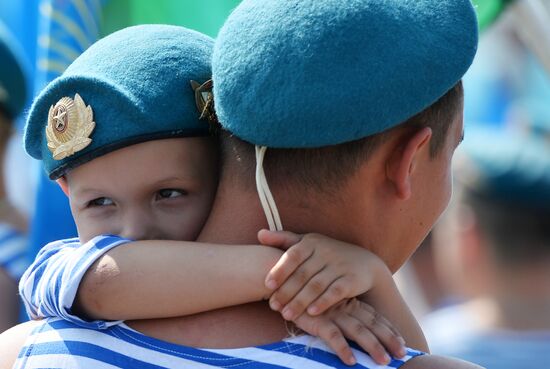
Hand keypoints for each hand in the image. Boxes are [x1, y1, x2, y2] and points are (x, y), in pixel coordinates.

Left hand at [259, 230, 388, 319]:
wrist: (363, 263)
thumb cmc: (326, 254)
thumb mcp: (307, 243)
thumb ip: (283, 239)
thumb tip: (259, 233)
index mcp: (311, 242)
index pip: (293, 255)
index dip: (280, 270)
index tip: (267, 285)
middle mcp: (326, 251)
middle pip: (302, 274)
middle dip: (286, 292)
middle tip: (273, 306)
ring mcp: (339, 265)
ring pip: (316, 285)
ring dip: (300, 301)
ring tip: (287, 315)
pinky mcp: (351, 279)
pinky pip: (335, 292)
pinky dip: (323, 302)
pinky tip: (311, 313)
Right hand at [293, 298, 406, 365]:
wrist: (282, 281)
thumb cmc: (303, 293)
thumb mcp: (325, 302)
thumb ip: (340, 311)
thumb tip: (353, 326)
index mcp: (348, 302)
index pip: (374, 316)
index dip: (389, 329)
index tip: (403, 344)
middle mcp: (344, 307)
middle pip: (372, 324)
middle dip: (389, 339)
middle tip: (403, 354)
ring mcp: (332, 313)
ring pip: (358, 331)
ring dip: (372, 346)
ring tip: (383, 362)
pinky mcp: (317, 319)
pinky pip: (333, 336)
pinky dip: (342, 348)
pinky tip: (350, 361)